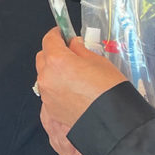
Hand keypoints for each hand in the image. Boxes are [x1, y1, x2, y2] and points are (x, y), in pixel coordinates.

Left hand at [35, 28, 126, 154]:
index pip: (49, 40)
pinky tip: (71, 89)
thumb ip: (80, 50)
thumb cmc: (108, 89)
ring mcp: (46, 94)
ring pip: (44, 75)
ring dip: (53, 70)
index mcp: (57, 61)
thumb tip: (72, 44)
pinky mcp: (50, 108)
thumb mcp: (98, 61)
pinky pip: (48, 91)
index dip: (56, 34)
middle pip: (42, 57)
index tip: (62, 33)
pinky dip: (56, 86)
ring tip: (72, 74)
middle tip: (69, 53)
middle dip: (53, 52)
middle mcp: (46, 76)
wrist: (112, 121)